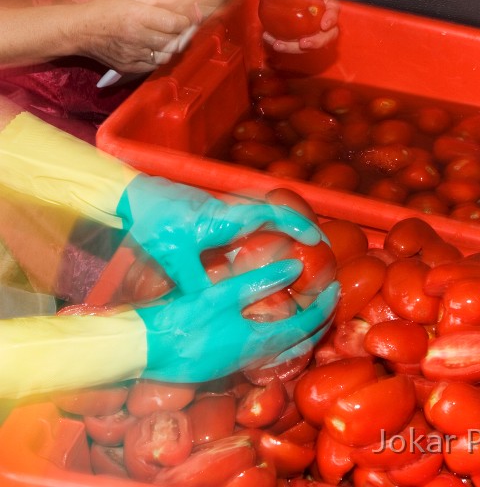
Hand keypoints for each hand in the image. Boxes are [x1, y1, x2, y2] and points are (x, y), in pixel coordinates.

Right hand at [76, 0, 193, 72]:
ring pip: (166, 56)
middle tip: (175, 29)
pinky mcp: (129, 67)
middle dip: (180, 35)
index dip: (184, 22)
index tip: (183, 19)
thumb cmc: (105, 9)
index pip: (175, 24)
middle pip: (174, 42)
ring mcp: (133, 55)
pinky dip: (157, 58)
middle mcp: (137, 37)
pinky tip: (150, 48)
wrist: (79, 31)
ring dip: (169, 48)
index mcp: (137, 15)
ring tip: (162, 39)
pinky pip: (154, 66)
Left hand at [116, 175, 324, 293]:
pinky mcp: (215, 212)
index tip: (317, 238)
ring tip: (301, 244)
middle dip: (299, 224)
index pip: (271, 214)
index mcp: (225, 218)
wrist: (134, 196)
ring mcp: (223, 208)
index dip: (296, 225)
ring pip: (263, 212)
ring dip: (284, 224)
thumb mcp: (173, 257)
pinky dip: (266, 226)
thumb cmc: (154, 223)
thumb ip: (195, 282)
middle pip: (274, 210)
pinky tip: (267, 244)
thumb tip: (214, 307)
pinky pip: (249, 216)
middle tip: (320, 243)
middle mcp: (230, 210)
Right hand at [136, 260, 339, 382]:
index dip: (323, 306)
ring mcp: (238, 363)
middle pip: (299, 342)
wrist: (142, 352)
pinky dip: (278, 337)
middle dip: (318, 322)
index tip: (336, 288)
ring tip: (308, 311)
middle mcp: (253, 357)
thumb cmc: (180, 323)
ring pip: (282, 349)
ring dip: (300, 331)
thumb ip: (258, 282)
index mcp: (258, 342)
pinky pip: (264, 352)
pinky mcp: (223, 363)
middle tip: (329, 300)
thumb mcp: (219, 297)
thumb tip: (296, 268)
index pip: (306, 325)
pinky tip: (270, 325)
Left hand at [260, 0, 339, 53]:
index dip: (331, 18)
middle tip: (302, 43)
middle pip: (328, 35)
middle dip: (316, 42)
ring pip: (311, 45)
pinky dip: (285, 46)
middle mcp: (324, 21)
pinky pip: (297, 47)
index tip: (323, 25)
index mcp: (325, 4)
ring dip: (294, 48)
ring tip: (278, 45)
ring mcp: (315, 33)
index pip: (334, 10)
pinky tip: (272, 41)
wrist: (288, 0)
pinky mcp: (304, 40)